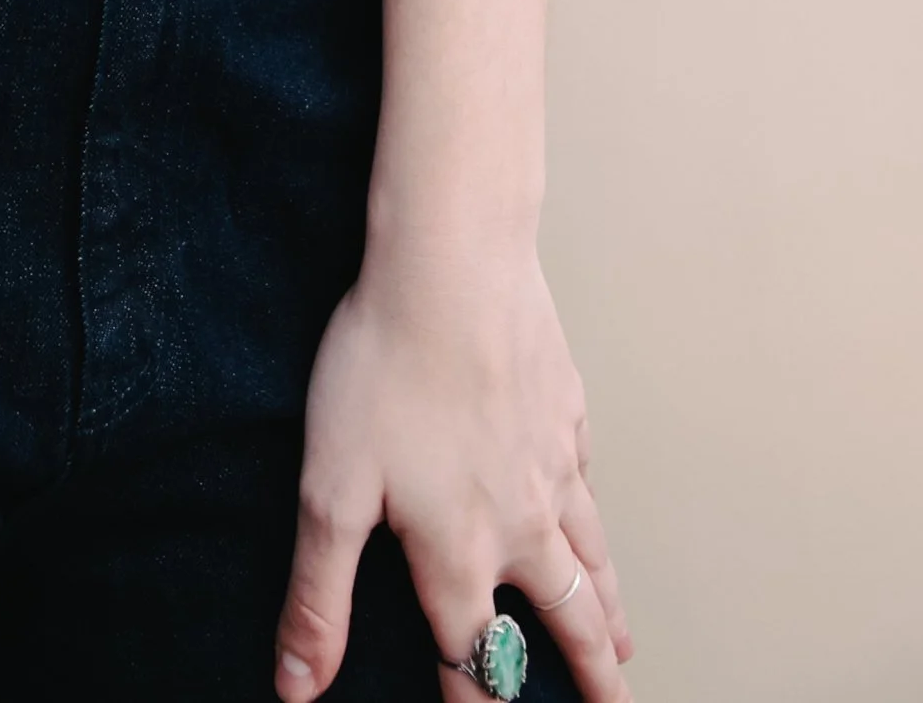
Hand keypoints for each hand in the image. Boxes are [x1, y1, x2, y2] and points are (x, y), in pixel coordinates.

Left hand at [274, 245, 634, 697]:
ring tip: (625, 643)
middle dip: (591, 677)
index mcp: (459, 553)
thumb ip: (320, 597)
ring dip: (609, 608)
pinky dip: (596, 518)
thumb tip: (298, 687)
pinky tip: (592, 516)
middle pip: (566, 622)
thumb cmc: (383, 366)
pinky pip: (589, 482)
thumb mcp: (330, 490)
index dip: (476, 701)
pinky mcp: (566, 409)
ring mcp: (552, 464)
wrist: (451, 262)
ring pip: (594, 558)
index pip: (475, 659)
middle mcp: (520, 522)